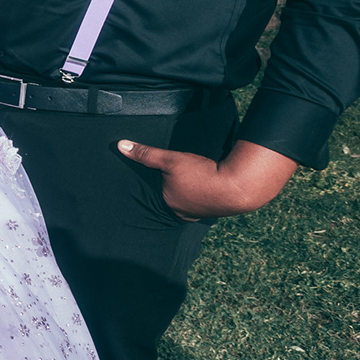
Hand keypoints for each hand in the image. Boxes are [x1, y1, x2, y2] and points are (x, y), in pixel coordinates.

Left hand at [115, 137, 296, 220]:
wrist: (239, 185)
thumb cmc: (203, 174)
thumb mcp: (171, 159)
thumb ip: (146, 154)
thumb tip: (120, 145)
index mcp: (168, 204)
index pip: (153, 192)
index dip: (154, 182)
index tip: (155, 175)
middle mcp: (181, 213)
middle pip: (169, 197)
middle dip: (169, 188)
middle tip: (173, 177)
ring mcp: (199, 213)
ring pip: (185, 200)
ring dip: (185, 191)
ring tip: (187, 181)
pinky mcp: (214, 209)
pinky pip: (201, 200)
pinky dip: (199, 193)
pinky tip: (202, 186)